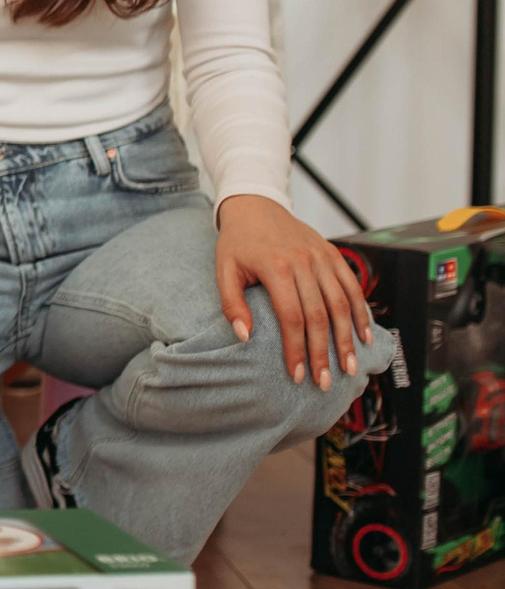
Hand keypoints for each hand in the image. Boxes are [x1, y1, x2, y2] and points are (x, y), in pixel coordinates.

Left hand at [215, 194, 372, 389]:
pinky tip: (365, 336)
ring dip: (347, 338)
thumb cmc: (237, 242)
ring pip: (342, 303)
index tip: (298, 375)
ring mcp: (323, 258)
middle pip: (320, 315)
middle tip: (324, 382)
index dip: (296, 349)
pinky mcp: (334, 255)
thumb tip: (244, 337)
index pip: (291, 317)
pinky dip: (361, 312)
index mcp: (276, 268)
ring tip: (350, 367)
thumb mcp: (224, 270)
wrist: (257, 206)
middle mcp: (304, 263)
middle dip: (324, 352)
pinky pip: (353, 286)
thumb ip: (231, 303)